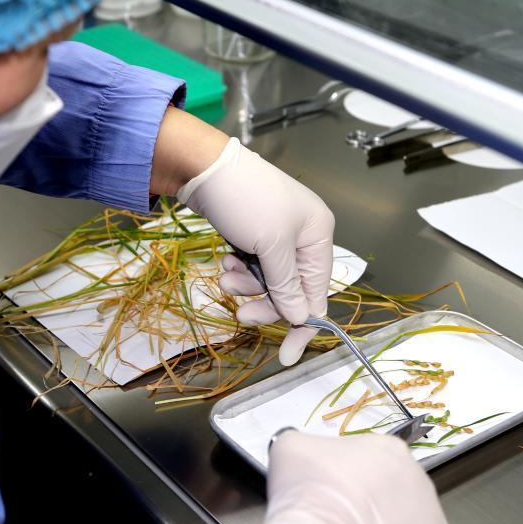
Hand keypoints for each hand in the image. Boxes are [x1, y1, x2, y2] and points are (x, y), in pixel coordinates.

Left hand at [177, 137, 334, 365]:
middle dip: (266, 302)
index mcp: (318, 235)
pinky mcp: (254, 234)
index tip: (287, 356)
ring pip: (268, 281)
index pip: (318, 292)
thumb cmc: (245, 199)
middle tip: (241, 313)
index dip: (303, 325)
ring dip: (247, 285)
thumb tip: (301, 316)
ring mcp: (277, 235)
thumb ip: (287, 284)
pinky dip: (240, 270)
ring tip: (227, 275)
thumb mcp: (270, 245)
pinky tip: (227, 260)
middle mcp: (303, 236)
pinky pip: (253, 267)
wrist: (204, 167)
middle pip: (291, 290)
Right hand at [260, 431, 448, 523]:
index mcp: (388, 448)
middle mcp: (417, 477)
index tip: (334, 487)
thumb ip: (305, 444)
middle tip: (343, 511)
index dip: (348, 472)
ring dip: (385, 522)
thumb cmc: (311, 490)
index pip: (371, 457)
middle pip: (392, 486)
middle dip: (371, 497)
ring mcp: (429, 515)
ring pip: (405, 517)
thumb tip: (302, 451)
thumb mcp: (291, 446)